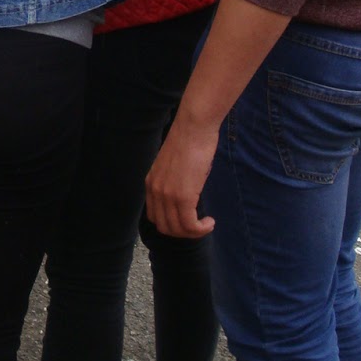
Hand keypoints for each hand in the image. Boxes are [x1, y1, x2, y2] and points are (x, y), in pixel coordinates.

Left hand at [144, 117, 218, 238]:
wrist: (193, 128)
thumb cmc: (189, 142)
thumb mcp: (174, 166)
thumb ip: (173, 183)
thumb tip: (186, 197)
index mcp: (151, 184)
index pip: (154, 217)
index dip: (171, 225)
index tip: (187, 221)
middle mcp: (155, 191)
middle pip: (164, 228)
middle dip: (183, 232)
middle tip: (198, 226)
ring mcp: (168, 195)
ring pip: (177, 229)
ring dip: (194, 233)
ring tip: (207, 224)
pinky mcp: (183, 196)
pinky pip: (190, 225)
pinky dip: (201, 229)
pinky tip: (210, 222)